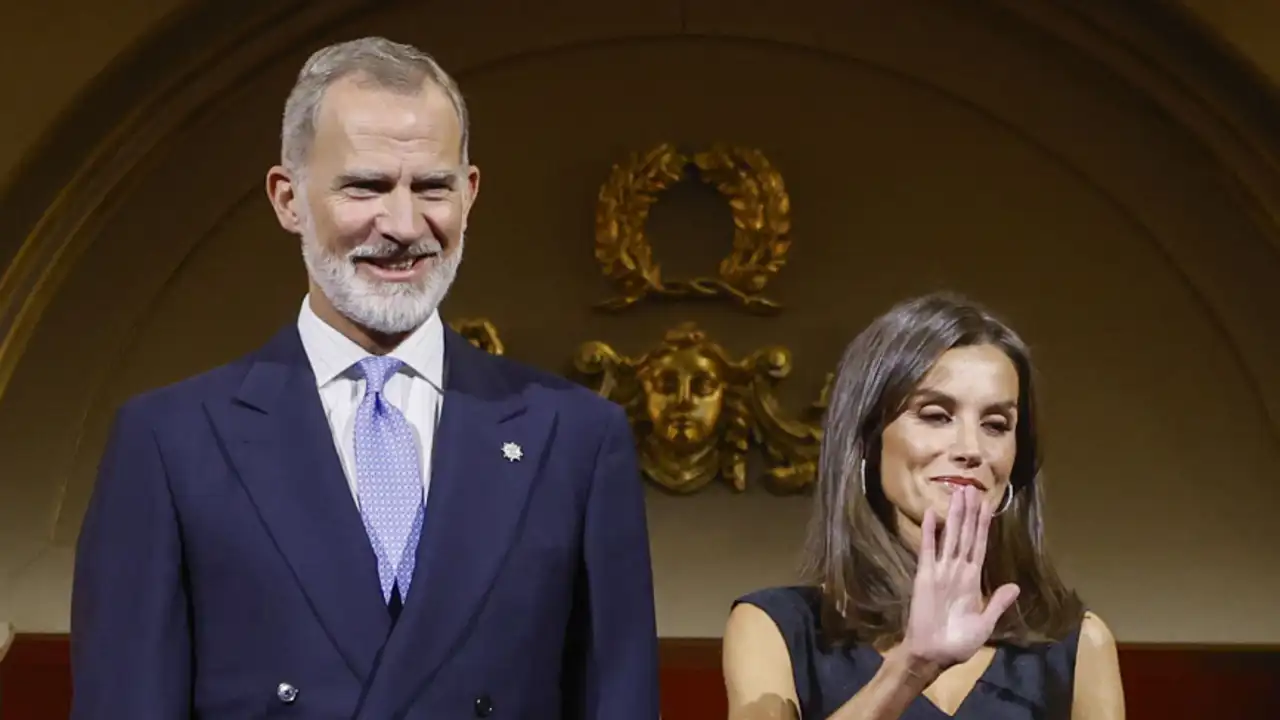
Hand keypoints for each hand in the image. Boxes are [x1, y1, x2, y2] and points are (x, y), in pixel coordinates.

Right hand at [902, 485, 1019, 667]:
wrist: (933, 654)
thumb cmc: (958, 643)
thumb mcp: (985, 624)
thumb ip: (998, 603)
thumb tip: (1015, 586)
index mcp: (972, 580)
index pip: (979, 546)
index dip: (983, 526)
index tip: (987, 506)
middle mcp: (957, 570)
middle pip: (965, 534)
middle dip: (969, 512)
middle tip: (970, 488)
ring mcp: (941, 571)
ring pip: (951, 536)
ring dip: (954, 515)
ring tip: (958, 493)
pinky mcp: (925, 575)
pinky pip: (928, 549)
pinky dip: (930, 531)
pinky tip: (931, 513)